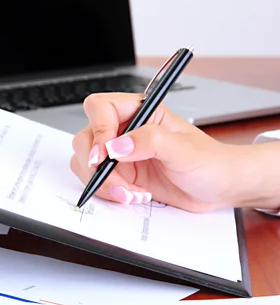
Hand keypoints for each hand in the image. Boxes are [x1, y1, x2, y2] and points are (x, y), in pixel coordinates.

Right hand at [70, 92, 250, 212]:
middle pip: (86, 139)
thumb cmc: (210, 162)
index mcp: (139, 111)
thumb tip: (116, 146)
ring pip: (85, 163)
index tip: (105, 155)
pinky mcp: (118, 175)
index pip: (100, 108)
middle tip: (121, 183)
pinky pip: (96, 182)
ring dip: (104, 183)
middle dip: (99, 167)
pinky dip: (109, 193)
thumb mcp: (184, 150)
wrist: (219, 188)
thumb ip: (150, 142)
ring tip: (132, 193)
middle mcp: (124, 130)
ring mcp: (118, 154)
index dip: (98, 131)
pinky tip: (133, 196)